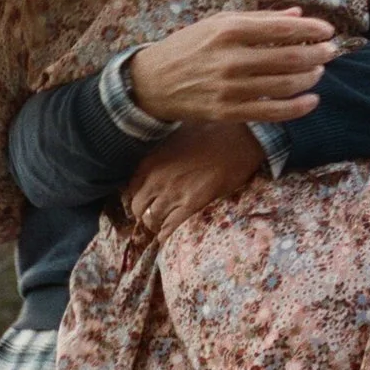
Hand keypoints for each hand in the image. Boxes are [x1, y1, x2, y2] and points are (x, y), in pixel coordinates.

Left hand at [122, 124, 268, 237]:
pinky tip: (171, 236)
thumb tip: (159, 162)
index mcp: (150, 162)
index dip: (136, 200)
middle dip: (144, 215)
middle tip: (156, 217)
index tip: (145, 204)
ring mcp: (173, 194)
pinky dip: (168, 236)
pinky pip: (170, 230)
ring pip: (152, 221)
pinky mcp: (191, 205)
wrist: (239, 138)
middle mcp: (156, 180)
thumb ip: (161, 153)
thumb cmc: (211, 132)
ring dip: (158, 226)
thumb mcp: (175, 136)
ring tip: (166, 226)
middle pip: (138, 209)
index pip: (130, 191)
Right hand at [125, 11, 336, 123]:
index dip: (311, 29)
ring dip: (310, 78)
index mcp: (228, 30)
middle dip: (317, 54)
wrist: (153, 82)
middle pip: (288, 57)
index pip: (281, 28)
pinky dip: (297, 107)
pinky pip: (272, 112)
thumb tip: (296, 13)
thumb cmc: (188, 47)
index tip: (327, 30)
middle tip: (330, 51)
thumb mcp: (218, 23)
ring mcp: (229, 88)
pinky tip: (311, 100)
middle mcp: (230, 59)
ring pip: (284, 85)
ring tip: (319, 71)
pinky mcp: (228, 112)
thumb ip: (259, 19)